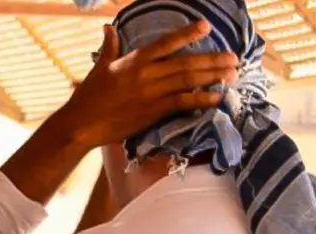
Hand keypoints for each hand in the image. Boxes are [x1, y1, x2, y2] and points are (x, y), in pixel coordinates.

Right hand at [55, 20, 238, 148]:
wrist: (81, 124)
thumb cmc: (89, 96)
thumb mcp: (100, 67)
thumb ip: (110, 47)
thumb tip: (109, 27)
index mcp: (134, 60)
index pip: (166, 43)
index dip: (187, 34)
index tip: (206, 27)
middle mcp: (146, 74)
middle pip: (185, 63)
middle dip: (212, 59)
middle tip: (234, 57)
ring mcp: (151, 93)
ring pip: (188, 81)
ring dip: (213, 77)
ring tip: (233, 74)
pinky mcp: (153, 112)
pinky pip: (182, 103)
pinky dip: (201, 100)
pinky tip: (217, 97)